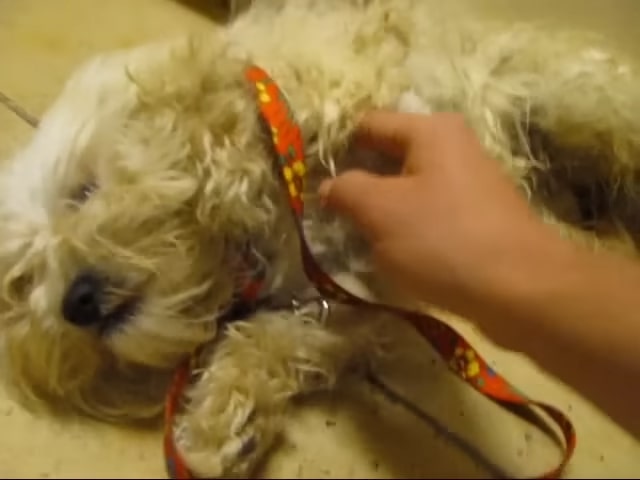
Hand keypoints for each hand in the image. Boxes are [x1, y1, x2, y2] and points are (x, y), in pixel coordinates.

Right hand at [319, 111, 550, 321]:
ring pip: (409, 189)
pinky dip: (409, 230)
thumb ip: (346, 191)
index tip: (313, 181)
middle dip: (360, 184)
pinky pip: (430, 215)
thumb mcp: (380, 212)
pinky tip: (396, 255)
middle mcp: (454, 147)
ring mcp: (469, 183)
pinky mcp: (478, 218)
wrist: (521, 290)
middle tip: (333, 216)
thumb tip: (328, 186)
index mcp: (430, 130)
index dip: (337, 149)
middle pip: (390, 157)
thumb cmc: (443, 239)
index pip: (368, 125)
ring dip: (383, 212)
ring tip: (359, 240)